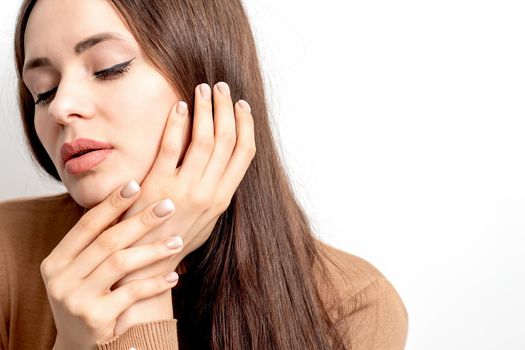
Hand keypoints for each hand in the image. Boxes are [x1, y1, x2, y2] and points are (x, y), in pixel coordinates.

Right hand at [41, 181, 183, 348]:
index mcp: (56, 261)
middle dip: (141, 220)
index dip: (112, 204)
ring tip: (178, 241)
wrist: (81, 346)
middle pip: (108, 240)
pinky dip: (155, 282)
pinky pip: (131, 293)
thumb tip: (131, 203)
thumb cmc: (90, 298)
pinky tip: (173, 276)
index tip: (135, 184)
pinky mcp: (95, 318)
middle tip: (168, 206)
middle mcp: (60, 279)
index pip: (87, 225)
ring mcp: (75, 299)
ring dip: (153, 250)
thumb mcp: (84, 271)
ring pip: (120, 263)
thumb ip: (98, 245)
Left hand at [110, 81, 255, 334]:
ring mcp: (185, 188)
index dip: (246, 126)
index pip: (244, 154)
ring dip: (206, 110)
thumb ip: (216, 194)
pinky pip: (172, 146)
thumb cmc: (175, 241)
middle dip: (226, 109)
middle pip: (226, 141)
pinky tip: (179, 106)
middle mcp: (209, 192)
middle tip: (221, 87)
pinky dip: (177, 123)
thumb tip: (223, 169)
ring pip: (204, 139)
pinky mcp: (159, 184)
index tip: (242, 106)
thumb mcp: (206, 222)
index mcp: (223, 198)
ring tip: (203, 89)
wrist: (145, 263)